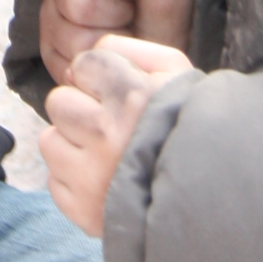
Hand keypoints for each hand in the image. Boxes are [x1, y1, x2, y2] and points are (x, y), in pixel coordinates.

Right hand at [37, 0, 195, 87]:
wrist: (166, 35)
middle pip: (81, 6)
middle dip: (120, 14)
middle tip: (134, 9)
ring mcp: (49, 13)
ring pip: (74, 40)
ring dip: (112, 41)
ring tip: (125, 28)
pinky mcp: (49, 50)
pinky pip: (69, 66)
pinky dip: (100, 63)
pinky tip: (113, 49)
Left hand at [42, 35, 193, 236]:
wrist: (212, 194)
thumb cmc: (188, 124)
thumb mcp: (174, 71)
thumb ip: (126, 50)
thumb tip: (75, 68)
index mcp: (133, 97)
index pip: (83, 65)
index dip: (100, 76)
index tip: (121, 92)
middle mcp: (106, 136)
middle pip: (59, 102)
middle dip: (81, 109)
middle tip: (113, 125)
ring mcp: (90, 178)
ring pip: (49, 141)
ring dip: (73, 145)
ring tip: (108, 153)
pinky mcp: (82, 211)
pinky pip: (54, 181)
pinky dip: (75, 179)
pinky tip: (105, 180)